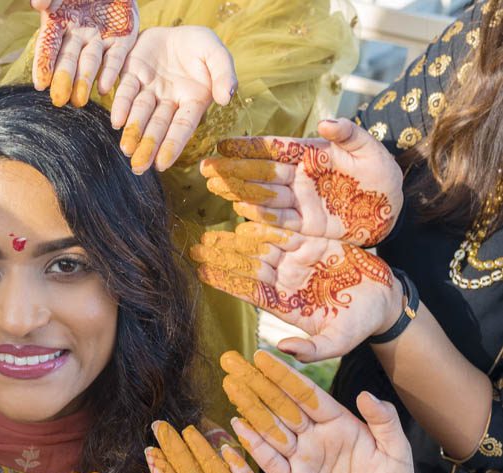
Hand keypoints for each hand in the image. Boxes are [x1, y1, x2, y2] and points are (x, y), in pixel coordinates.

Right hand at [31, 0, 138, 104]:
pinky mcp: (121, 41)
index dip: (44, 64)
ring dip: (84, 82)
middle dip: (64, 79)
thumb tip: (38, 4)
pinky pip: (115, 58)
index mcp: (59, 23)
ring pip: (90, 63)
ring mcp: (99, 40)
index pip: (48, 47)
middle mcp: (77, 36)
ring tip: (80, 101)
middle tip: (59, 100)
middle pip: (68, 60)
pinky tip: (105, 88)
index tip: (40, 84)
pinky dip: (110, 72)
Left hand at [113, 26, 236, 172]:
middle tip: (138, 168)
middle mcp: (169, 100)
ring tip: (126, 149)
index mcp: (192, 100)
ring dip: (133, 131)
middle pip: (158, 126)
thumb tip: (226, 98)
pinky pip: (126, 91)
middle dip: (148, 147)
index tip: (162, 164)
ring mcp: (149, 89)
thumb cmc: (200, 45)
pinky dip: (120, 106)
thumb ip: (224, 73)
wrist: (175, 28)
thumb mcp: (216, 53)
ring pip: (140, 113)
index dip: (172, 145)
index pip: (182, 127)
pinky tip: (116, 120)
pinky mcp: (132, 74)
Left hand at [190, 221, 402, 361]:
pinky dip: (266, 222)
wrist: (385, 300)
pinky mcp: (314, 241)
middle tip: (196, 247)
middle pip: (248, 266)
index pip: (248, 290)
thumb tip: (284, 348)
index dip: (226, 281)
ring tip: (211, 232)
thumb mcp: (338, 341)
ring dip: (235, 239)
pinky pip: (285, 230)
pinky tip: (243, 214)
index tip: (202, 272)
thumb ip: (313, 349)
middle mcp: (285, 280)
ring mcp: (298, 260)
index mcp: (284, 303)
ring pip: (260, 246)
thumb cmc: (359, 324)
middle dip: (222, 256)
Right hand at [204, 120, 402, 245]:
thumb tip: (325, 122)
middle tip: (205, 168)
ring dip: (238, 190)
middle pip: (260, 172)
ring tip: (214, 186)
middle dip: (232, 169)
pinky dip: (261, 215)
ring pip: (263, 194)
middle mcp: (298, 176)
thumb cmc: (382, 175)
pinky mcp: (304, 224)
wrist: (394, 211)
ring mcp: (299, 200)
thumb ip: (348, 135)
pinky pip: (279, 219)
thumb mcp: (370, 150)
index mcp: (309, 154)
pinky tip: (241, 208)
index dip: (249, 146)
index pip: (273, 148)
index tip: (223, 145)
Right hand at [223, 349, 412, 472]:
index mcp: (337, 422)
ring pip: (270, 428)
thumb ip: (384, 422)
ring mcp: (300, 458)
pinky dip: (253, 444)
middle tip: (235, 363)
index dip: (284, 375)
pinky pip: (268, 460)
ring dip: (250, 408)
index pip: (306, 393)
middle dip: (258, 384)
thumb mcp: (397, 453)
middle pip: (281, 405)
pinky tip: (238, 425)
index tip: (264, 356)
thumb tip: (365, 394)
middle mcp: (314, 436)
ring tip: (231, 387)